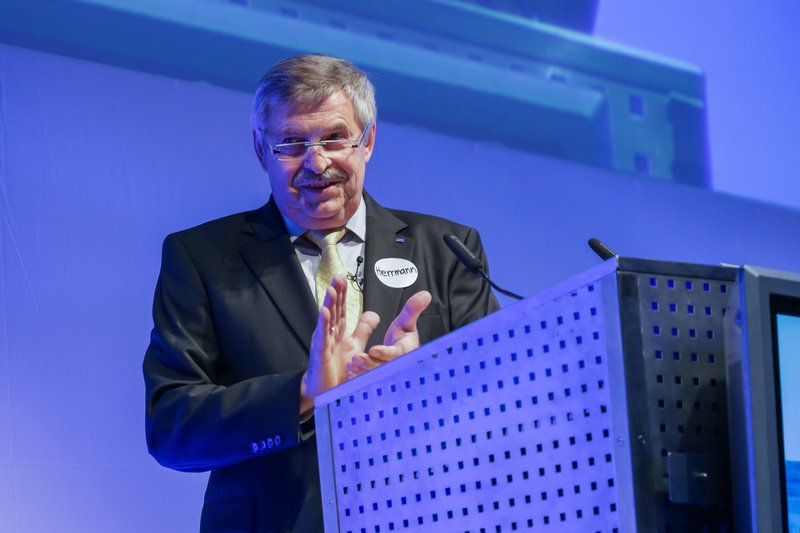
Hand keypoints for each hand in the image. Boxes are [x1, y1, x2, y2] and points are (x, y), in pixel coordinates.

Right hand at [300, 276, 377, 412]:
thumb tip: (373, 314)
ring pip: (326, 320)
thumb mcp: (354, 345)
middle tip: (338, 277)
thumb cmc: (336, 368)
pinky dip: (323, 324)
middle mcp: (329, 333)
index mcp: (337, 331)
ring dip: (328, 304)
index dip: (342, 294)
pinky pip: (322, 336)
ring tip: (331, 289)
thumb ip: (363, 330)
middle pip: (333, 309)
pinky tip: (324, 312)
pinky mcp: (320, 353)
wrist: (324, 390)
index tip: (344, 278)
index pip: (340, 308)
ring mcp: (323, 342)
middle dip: (336, 293)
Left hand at [346, 290, 431, 377]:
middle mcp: (398, 365)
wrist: (399, 354)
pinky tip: (350, 376)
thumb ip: (413, 309)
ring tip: (352, 364)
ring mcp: (389, 375)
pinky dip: (359, 381)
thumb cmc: (402, 338)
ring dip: (363, 372)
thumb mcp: (406, 323)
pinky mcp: (380, 381)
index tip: (374, 350)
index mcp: (405, 351)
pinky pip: (370, 383)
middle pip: (384, 367)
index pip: (396, 353)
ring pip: (375, 376)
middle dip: (370, 364)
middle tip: (357, 359)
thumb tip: (426, 294)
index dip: (385, 353)